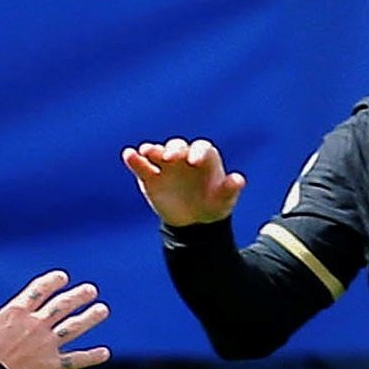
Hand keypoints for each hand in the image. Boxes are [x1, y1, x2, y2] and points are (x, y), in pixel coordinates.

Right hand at [0, 270, 110, 368]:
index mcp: (17, 312)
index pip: (39, 291)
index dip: (52, 282)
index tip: (63, 277)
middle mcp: (36, 325)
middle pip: (62, 306)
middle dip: (78, 297)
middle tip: (91, 291)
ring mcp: (46, 345)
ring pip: (74, 328)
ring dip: (89, 318)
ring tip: (103, 310)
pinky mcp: (52, 365)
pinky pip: (75, 360)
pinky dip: (91, 357)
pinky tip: (105, 353)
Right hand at [122, 137, 245, 226]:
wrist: (194, 223)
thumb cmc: (213, 206)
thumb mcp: (224, 200)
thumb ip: (230, 189)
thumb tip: (239, 180)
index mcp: (204, 158)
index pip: (202, 148)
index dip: (198, 152)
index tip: (194, 161)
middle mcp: (184, 157)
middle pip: (178, 146)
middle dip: (174, 149)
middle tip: (170, 157)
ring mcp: (165, 165)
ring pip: (158, 152)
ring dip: (152, 150)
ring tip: (146, 152)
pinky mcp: (150, 177)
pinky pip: (141, 165)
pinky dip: (134, 159)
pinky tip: (129, 155)